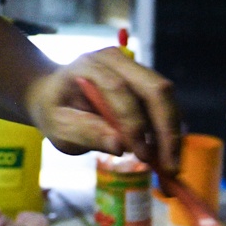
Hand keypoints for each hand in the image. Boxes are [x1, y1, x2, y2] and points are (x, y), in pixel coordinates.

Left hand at [24, 47, 180, 173]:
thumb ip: (87, 133)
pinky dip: (168, 129)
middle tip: (171, 166)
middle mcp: (115, 59)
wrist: (53, 94)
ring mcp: (132, 66)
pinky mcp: (143, 79)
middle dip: (167, 129)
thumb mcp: (59, 127)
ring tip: (170, 164)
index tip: (143, 156)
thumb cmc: (54, 111)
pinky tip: (165, 153)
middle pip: (154, 88)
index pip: (119, 90)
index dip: (134, 124)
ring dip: (172, 131)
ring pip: (164, 95)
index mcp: (89, 65)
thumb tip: (120, 147)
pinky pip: (163, 102)